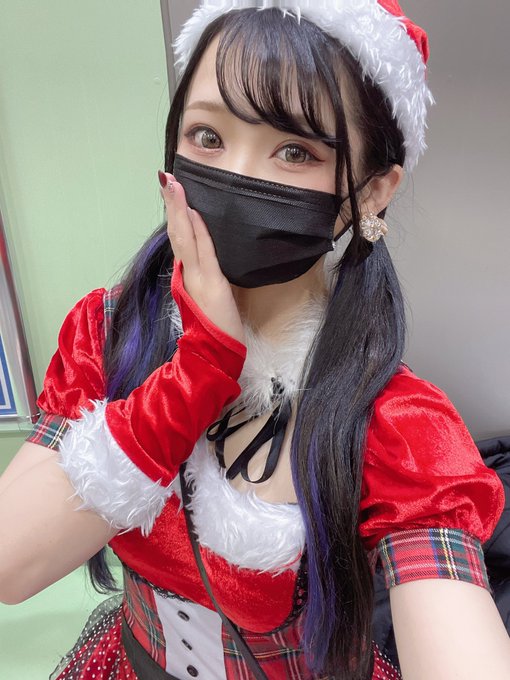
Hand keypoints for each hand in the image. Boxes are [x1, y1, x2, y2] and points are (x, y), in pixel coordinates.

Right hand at [159, 170, 244, 345]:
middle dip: (172, 205)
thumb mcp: (209, 298)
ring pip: (185, 236)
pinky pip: (203, 250)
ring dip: (179, 209)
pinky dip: (196, 229)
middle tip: (165, 178)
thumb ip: (203, 278)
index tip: (171, 191)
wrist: (214, 354)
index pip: (180, 240)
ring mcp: (197, 277)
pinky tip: (192, 212)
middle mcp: (187, 273)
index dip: (175, 215)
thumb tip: (203, 257)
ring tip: (172, 185)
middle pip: (177, 232)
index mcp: (188, 276)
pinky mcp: (210, 283)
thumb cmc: (215, 329)